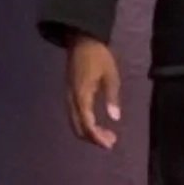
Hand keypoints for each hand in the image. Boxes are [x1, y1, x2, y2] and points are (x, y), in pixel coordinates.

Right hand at [66, 36, 121, 150]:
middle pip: (79, 128)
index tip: (110, 143)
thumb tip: (115, 118)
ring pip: (75, 124)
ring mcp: (69, 97)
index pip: (87, 124)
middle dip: (94, 138)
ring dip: (89, 132)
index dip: (98, 137)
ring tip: (107, 135)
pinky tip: (97, 124)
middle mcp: (72, 99)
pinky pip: (74, 116)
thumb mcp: (110, 75)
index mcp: (82, 96)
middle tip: (111, 141)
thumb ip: (112, 97)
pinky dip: (85, 124)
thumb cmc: (98, 56)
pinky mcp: (70, 94)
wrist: (81, 40)